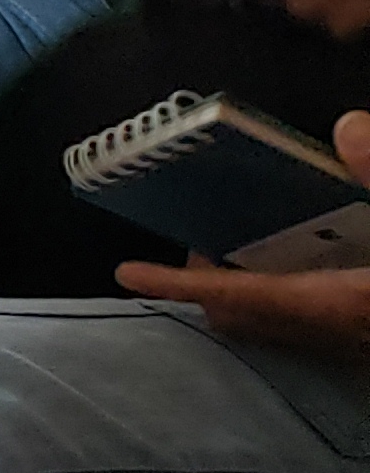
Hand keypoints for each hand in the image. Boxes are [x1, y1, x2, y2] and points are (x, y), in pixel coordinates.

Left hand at [115, 112, 369, 356]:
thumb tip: (346, 126)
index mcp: (335, 303)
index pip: (236, 295)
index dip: (177, 283)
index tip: (126, 273)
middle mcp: (334, 334)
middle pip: (242, 316)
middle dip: (207, 283)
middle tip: (202, 235)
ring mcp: (351, 346)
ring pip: (273, 325)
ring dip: (247, 291)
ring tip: (240, 242)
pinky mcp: (363, 340)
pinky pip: (306, 324)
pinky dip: (288, 295)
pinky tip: (310, 258)